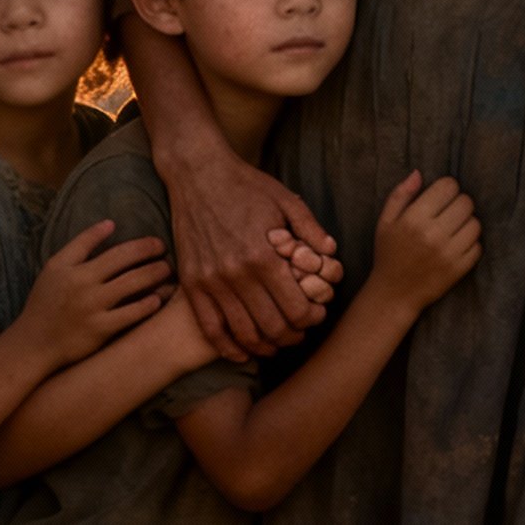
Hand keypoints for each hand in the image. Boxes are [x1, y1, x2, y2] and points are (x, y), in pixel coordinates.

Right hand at [16, 221, 171, 364]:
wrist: (34, 343)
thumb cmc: (46, 300)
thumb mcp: (56, 265)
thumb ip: (82, 243)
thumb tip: (110, 223)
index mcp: (76, 269)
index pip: (117, 251)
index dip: (141, 245)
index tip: (157, 243)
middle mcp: (86, 287)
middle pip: (127, 266)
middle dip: (152, 256)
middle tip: (166, 255)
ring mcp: (94, 310)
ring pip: (131, 287)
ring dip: (154, 277)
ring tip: (167, 272)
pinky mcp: (99, 332)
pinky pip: (129, 316)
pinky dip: (145, 306)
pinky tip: (157, 300)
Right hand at [165, 149, 335, 361]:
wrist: (198, 173)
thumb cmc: (245, 184)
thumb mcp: (285, 199)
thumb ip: (310, 229)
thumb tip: (332, 255)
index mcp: (264, 255)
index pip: (295, 307)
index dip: (311, 317)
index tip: (317, 314)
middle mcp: (237, 274)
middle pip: (272, 327)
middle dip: (293, 335)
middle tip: (301, 331)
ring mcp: (211, 282)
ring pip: (243, 333)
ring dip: (265, 346)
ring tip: (278, 342)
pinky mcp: (192, 284)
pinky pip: (211, 328)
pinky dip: (228, 347)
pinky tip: (244, 351)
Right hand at [369, 171, 480, 313]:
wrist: (393, 294)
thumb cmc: (389, 254)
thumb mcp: (385, 221)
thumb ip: (401, 194)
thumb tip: (419, 173)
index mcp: (415, 218)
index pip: (448, 186)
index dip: (446, 188)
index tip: (441, 197)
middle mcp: (434, 234)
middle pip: (466, 202)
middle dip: (459, 203)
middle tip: (449, 212)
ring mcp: (449, 253)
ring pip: (475, 223)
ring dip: (467, 223)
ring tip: (454, 228)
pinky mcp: (459, 269)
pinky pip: (478, 246)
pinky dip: (471, 243)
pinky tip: (457, 245)